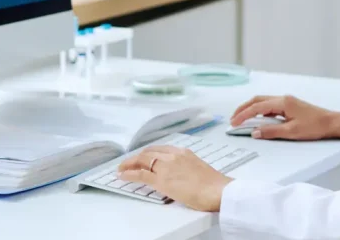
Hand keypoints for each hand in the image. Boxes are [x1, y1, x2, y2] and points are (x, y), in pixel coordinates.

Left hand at [117, 146, 231, 211]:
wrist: (218, 190)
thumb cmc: (214, 185)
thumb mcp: (198, 168)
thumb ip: (186, 167)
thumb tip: (180, 174)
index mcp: (183, 152)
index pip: (159, 149)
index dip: (147, 153)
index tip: (142, 157)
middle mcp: (173, 155)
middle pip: (148, 152)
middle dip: (136, 157)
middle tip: (128, 163)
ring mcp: (167, 166)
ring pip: (142, 160)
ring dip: (129, 164)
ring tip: (121, 169)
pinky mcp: (162, 179)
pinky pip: (140, 174)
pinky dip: (129, 173)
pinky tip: (122, 175)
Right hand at [231, 95, 339, 140]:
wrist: (332, 123)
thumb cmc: (316, 126)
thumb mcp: (291, 132)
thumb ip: (271, 131)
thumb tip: (255, 132)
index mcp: (282, 102)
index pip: (256, 107)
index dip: (243, 115)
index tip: (234, 122)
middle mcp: (283, 99)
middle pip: (257, 100)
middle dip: (243, 109)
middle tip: (233, 118)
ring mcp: (287, 101)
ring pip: (263, 102)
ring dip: (251, 109)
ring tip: (242, 118)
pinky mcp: (290, 106)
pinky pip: (270, 105)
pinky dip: (260, 110)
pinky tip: (258, 118)